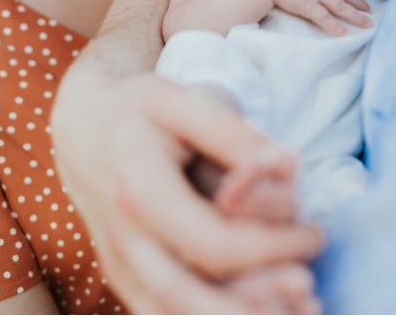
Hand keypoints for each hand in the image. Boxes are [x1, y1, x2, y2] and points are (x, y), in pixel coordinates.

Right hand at [51, 68, 323, 312]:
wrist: (81, 127)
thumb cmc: (138, 110)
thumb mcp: (183, 100)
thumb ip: (235, 134)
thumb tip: (288, 168)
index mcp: (137, 187)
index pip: (211, 244)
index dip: (272, 248)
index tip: (314, 233)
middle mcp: (120, 236)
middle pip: (185, 298)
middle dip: (256, 303)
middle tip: (308, 286)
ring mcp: (117, 264)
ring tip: (295, 309)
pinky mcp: (122, 279)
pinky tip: (260, 310)